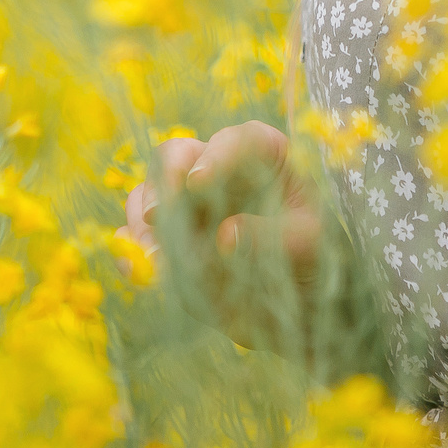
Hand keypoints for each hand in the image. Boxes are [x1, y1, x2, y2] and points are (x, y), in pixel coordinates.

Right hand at [117, 121, 322, 345]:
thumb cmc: (316, 258)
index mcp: (262, 156)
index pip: (236, 140)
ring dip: (143, 222)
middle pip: (176, 155)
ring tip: (154, 257)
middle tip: (157, 214)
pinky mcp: (169, 241)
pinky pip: (136, 238)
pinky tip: (138, 270)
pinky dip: (132, 251)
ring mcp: (187, 205)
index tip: (199, 182)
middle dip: (163, 181)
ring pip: (148, 194)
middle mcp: (217, 170)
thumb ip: (274, 238)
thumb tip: (225, 236)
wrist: (301, 306)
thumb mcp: (310, 246)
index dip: (215, 156)